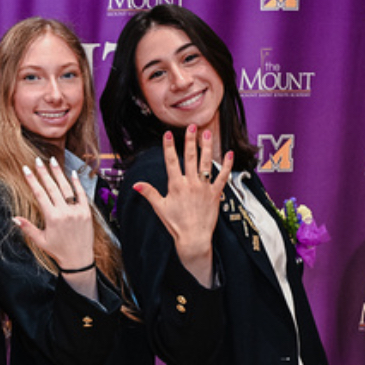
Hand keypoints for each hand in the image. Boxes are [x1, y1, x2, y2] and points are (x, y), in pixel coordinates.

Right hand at [14, 157, 96, 298]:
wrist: (79, 259)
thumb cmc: (58, 251)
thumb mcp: (40, 241)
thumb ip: (27, 228)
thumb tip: (14, 218)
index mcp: (52, 218)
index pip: (40, 194)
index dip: (32, 180)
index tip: (26, 169)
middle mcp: (64, 212)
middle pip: (52, 187)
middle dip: (44, 172)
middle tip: (38, 160)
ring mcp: (77, 211)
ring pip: (66, 188)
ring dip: (58, 173)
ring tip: (52, 160)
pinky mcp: (86, 212)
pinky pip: (81, 194)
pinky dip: (77, 183)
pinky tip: (71, 172)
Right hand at [131, 124, 232, 285]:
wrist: (193, 238)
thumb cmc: (176, 225)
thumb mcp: (160, 208)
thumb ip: (149, 193)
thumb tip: (136, 184)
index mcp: (176, 186)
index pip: (171, 162)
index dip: (169, 147)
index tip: (168, 134)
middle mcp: (190, 184)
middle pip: (190, 158)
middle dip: (190, 140)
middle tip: (191, 126)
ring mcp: (204, 188)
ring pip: (206, 163)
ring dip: (206, 147)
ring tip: (207, 134)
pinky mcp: (215, 194)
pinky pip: (223, 177)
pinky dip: (227, 165)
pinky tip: (229, 153)